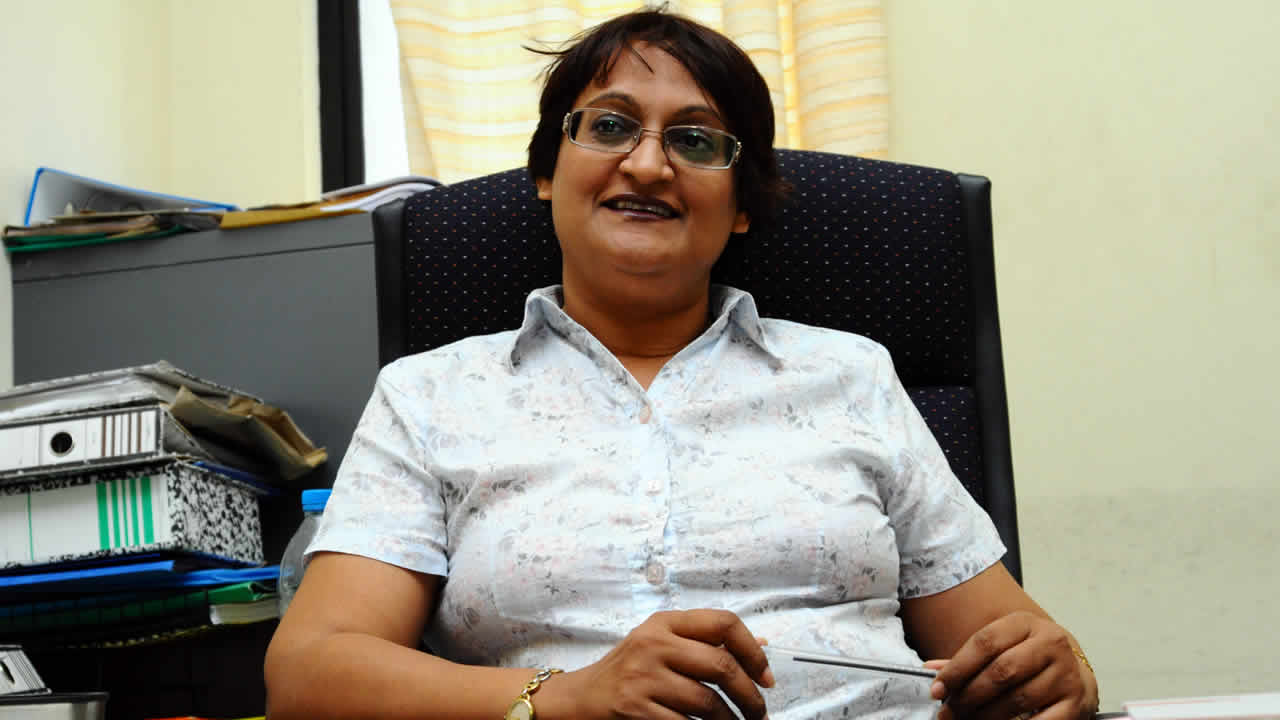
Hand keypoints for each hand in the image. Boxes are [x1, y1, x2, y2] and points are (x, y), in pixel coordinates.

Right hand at [550, 609, 774, 719]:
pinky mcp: (636, 709)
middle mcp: (654, 644)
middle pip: (721, 667)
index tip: (766, 676)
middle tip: (759, 712)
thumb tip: (761, 646)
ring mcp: (643, 677)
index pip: (724, 623)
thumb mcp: (662, 643)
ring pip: (708, 703)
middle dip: (750, 696)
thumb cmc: (629, 670)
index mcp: (665, 622)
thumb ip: (705, 643)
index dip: (753, 651)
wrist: (581, 698)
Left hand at [928, 610, 1097, 719]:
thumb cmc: (1030, 659)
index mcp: (1025, 624)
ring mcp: (1067, 673)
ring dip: (986, 716)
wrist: (1076, 671)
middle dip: (969, 696)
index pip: (985, 642)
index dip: (957, 668)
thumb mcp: (1002, 647)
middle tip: (949, 712)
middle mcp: (1050, 644)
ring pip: (1018, 699)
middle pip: (1001, 671)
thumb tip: (931, 670)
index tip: (938, 689)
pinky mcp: (1076, 702)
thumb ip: (969, 659)